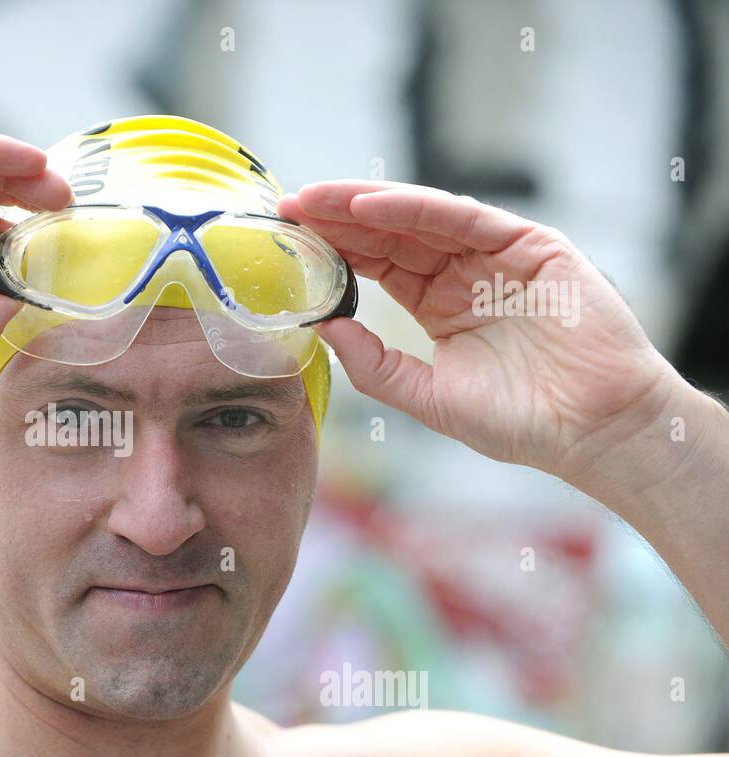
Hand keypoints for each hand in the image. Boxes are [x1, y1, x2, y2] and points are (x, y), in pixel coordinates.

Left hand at [280, 182, 687, 486]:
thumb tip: (324, 327)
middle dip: (338, 219)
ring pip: (419, 218)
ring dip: (364, 205)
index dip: (334, 250)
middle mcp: (464, 273)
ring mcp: (497, 255)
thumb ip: (376, 365)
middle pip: (390, 234)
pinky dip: (415, 209)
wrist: (593, 430)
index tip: (288, 240)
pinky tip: (369, 206)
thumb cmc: (520, 420)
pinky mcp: (530, 245)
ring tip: (315, 200)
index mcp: (439, 303)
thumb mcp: (429, 396)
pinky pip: (463, 218)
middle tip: (288, 208)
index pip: (376, 264)